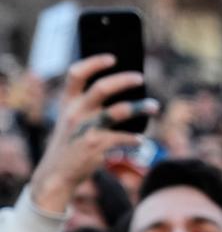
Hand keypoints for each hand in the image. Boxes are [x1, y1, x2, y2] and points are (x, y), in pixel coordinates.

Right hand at [30, 56, 157, 215]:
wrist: (57, 173)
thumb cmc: (70, 143)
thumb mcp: (72, 121)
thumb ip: (89, 106)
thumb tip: (122, 94)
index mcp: (68, 102)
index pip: (76, 74)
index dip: (94, 63)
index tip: (113, 58)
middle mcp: (76, 112)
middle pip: (101, 88)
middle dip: (124, 80)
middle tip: (140, 77)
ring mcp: (86, 128)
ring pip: (118, 112)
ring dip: (139, 107)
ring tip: (154, 106)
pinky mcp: (96, 145)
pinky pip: (122, 138)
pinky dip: (135, 139)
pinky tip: (142, 140)